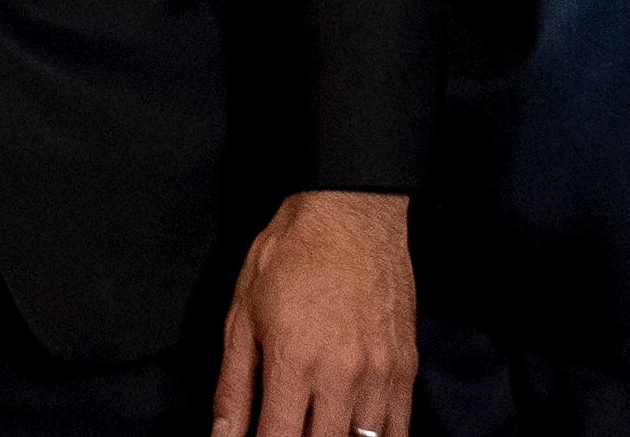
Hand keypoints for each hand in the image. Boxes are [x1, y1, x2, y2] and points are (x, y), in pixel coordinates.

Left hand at [213, 191, 414, 436]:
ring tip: (316, 427)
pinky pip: (398, 429)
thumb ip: (234, 383)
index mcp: (292, 362)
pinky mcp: (406, 369)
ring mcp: (379, 376)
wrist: (350, 214)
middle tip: (286, 430)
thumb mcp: (242, 313)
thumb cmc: (290, 255)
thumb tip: (223, 435)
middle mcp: (340, 376)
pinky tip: (354, 431)